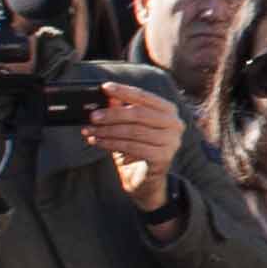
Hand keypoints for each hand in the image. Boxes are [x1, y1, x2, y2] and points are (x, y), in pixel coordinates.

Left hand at [87, 76, 185, 204]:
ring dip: (108, 131)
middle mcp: (174, 124)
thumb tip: (108, 96)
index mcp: (168, 110)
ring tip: (91, 132)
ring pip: (133, 131)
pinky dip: (113, 144)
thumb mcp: (128, 126)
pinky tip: (99, 143)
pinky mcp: (163, 157)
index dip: (123, 91)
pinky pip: (133, 147)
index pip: (144, 96)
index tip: (105, 88)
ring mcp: (171, 142)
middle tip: (93, 117)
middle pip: (138, 114)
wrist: (145, 180)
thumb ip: (122, 109)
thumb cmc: (137, 148)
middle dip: (112, 114)